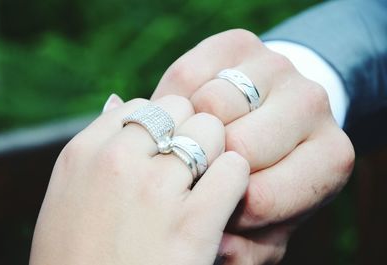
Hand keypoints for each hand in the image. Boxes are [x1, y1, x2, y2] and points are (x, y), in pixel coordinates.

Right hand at [29, 95, 249, 264]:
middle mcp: (116, 162)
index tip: (163, 150)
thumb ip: (98, 144)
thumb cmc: (78, 257)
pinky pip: (233, 169)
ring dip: (215, 152)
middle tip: (188, 164)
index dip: (160, 126)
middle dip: (189, 130)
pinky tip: (222, 200)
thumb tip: (118, 100)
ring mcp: (154, 190)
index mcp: (83, 153)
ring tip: (205, 182)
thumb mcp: (69, 194)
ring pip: (210, 131)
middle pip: (179, 109)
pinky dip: (235, 180)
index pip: (141, 105)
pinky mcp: (191, 223)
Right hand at [151, 29, 354, 263]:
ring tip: (194, 142)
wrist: (270, 117)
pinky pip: (186, 74)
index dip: (222, 211)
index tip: (213, 207)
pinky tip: (187, 115)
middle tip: (199, 171)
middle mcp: (312, 103)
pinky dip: (176, 100)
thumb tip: (213, 247)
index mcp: (330, 158)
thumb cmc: (266, 177)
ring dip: (189, 131)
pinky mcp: (239, 42)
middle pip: (238, 146)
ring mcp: (277, 67)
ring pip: (210, 106)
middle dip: (206, 166)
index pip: (260, 197)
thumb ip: (245, 249)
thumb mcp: (265, 225)